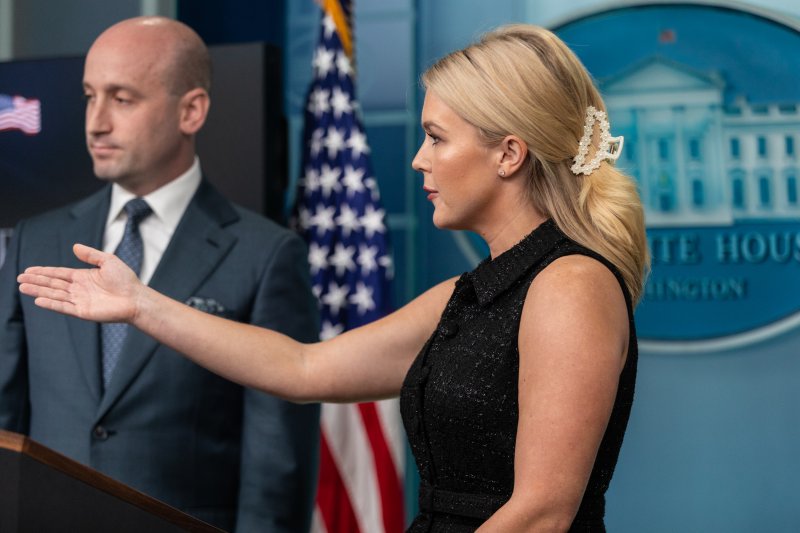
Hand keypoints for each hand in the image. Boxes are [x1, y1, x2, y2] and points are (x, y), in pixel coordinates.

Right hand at [17, 243, 142, 322]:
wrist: (136, 298)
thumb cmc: (125, 280)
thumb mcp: (108, 261)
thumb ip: (91, 254)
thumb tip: (74, 246)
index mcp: (83, 277)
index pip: (59, 274)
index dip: (44, 271)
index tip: (29, 270)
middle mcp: (79, 289)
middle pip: (53, 284)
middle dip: (36, 280)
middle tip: (19, 278)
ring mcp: (80, 300)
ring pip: (54, 294)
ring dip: (38, 291)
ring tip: (23, 287)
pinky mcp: (82, 311)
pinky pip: (63, 306)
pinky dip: (51, 303)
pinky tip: (38, 299)